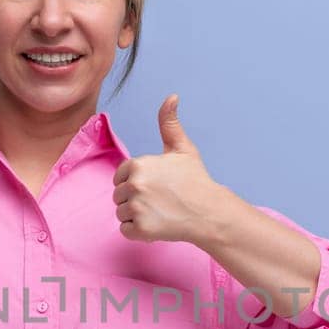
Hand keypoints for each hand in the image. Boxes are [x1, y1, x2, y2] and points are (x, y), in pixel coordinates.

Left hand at [111, 94, 225, 244]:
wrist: (209, 212)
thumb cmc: (196, 181)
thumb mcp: (182, 149)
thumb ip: (169, 123)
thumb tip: (171, 97)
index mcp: (138, 164)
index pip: (120, 177)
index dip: (136, 182)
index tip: (156, 186)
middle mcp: (134, 184)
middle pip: (118, 195)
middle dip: (135, 199)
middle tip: (160, 200)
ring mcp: (136, 207)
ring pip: (121, 213)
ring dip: (137, 216)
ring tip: (159, 212)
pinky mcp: (140, 228)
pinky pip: (125, 230)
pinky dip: (139, 232)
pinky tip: (157, 224)